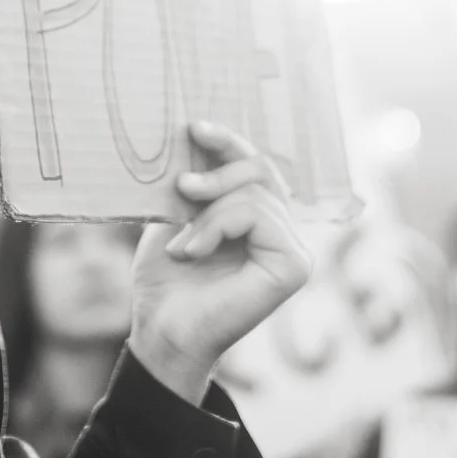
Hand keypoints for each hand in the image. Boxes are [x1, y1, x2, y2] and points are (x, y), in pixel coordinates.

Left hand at [126, 119, 312, 404]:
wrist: (162, 328)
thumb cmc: (167, 278)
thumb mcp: (176, 214)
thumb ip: (195, 181)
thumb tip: (196, 132)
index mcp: (259, 218)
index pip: (257, 165)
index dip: (229, 142)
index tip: (194, 129)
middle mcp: (283, 232)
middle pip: (263, 170)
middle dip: (219, 171)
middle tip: (182, 186)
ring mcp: (294, 250)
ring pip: (256, 194)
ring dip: (209, 212)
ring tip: (183, 243)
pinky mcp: (294, 266)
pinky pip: (259, 217)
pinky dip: (218, 226)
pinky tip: (194, 251)